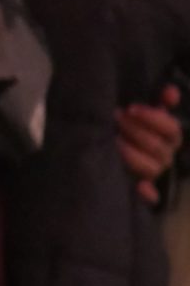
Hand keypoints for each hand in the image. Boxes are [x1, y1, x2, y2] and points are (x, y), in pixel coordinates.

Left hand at [117, 86, 182, 205]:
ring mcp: (155, 172)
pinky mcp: (143, 185)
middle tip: (116, 119)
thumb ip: (161, 103)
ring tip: (114, 140)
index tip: (131, 108)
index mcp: (170, 138)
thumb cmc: (132, 127)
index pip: (172, 129)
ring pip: (151, 167)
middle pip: (157, 147)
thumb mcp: (144, 114)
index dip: (153, 118)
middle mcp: (166, 156)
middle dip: (135, 131)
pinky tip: (141, 187)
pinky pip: (151, 195)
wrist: (113, 146)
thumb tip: (171, 89)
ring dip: (133, 154)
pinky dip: (148, 193)